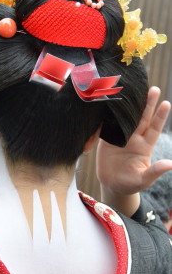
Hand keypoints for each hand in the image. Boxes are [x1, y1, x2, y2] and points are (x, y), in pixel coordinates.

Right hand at [96, 87, 171, 213]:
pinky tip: (111, 102)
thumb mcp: (143, 180)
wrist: (111, 185)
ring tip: (134, 90)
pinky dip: (109, 116)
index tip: (166, 103)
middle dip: (148, 104)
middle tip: (154, 88)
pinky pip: (108, 125)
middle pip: (142, 118)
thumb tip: (170, 165)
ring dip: (130, 106)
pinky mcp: (107, 139)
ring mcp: (120, 138)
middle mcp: (134, 139)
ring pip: (126, 118)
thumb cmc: (129, 184)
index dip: (160, 117)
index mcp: (144, 147)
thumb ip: (154, 171)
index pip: (153, 129)